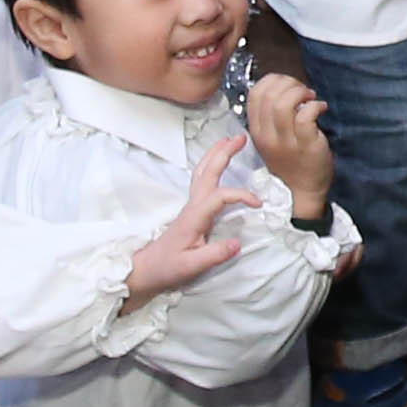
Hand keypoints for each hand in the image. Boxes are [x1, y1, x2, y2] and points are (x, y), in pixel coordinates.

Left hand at [121, 130, 253, 307]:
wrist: (148, 268)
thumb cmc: (168, 267)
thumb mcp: (192, 266)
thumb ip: (215, 254)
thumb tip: (238, 242)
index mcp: (194, 217)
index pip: (220, 196)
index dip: (240, 195)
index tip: (258, 204)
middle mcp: (192, 206)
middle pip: (207, 172)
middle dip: (224, 152)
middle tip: (241, 138)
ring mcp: (191, 206)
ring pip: (202, 172)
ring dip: (215, 154)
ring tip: (229, 141)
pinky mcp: (192, 209)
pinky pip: (202, 180)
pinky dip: (211, 165)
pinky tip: (217, 163)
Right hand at [247, 68, 332, 218]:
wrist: (302, 192)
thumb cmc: (290, 162)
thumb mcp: (271, 139)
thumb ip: (271, 116)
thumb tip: (282, 87)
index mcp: (257, 131)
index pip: (255, 93)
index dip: (272, 81)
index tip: (287, 86)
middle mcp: (267, 135)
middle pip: (269, 94)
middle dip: (289, 83)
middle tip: (302, 91)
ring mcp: (286, 141)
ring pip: (284, 102)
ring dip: (300, 92)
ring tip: (310, 97)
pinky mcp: (306, 144)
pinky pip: (306, 115)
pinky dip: (315, 105)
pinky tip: (321, 108)